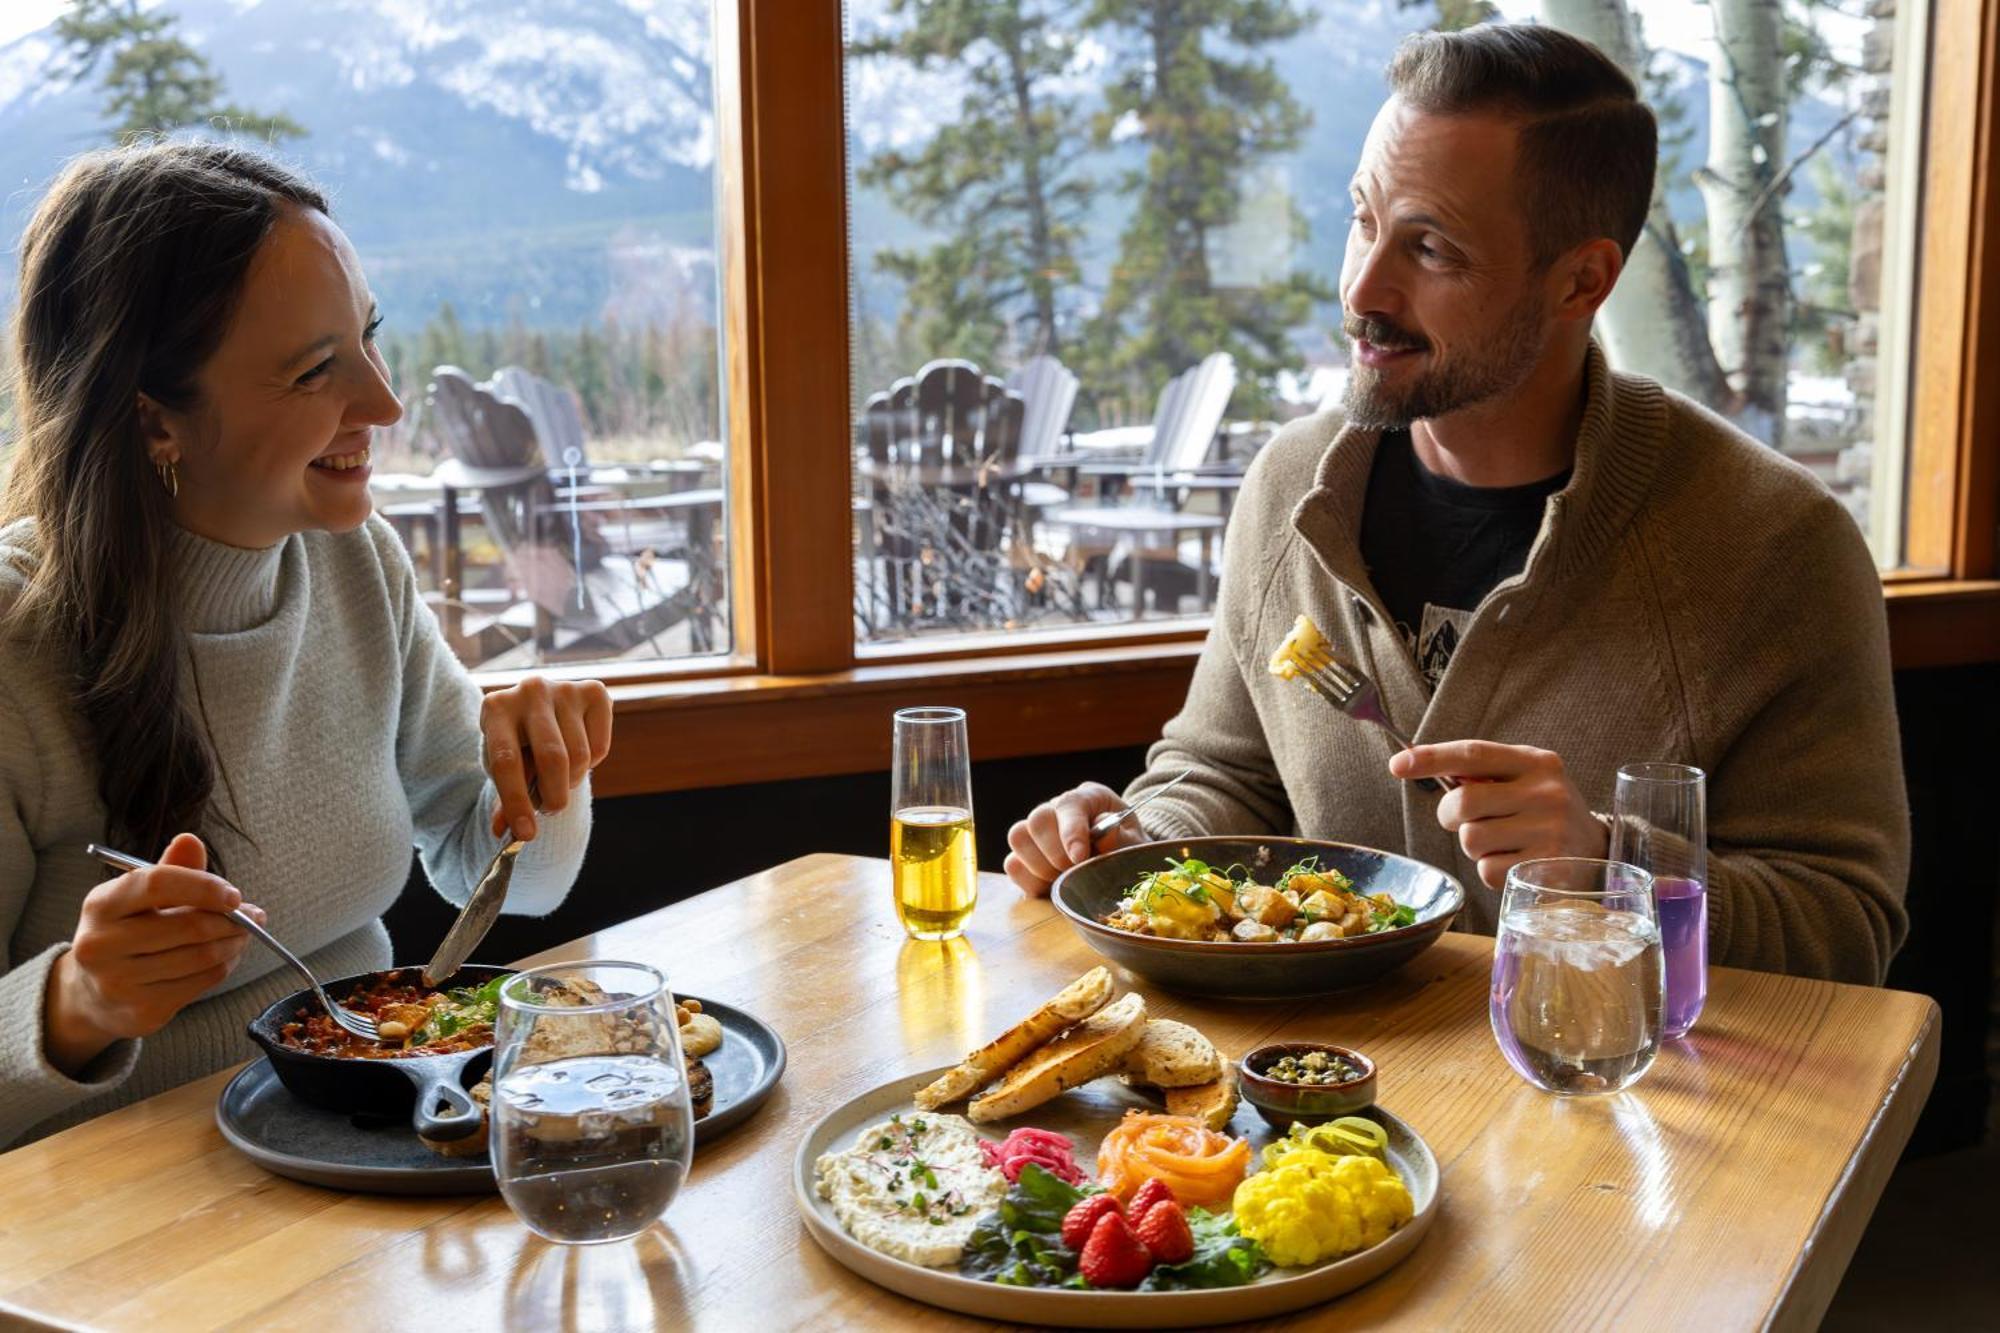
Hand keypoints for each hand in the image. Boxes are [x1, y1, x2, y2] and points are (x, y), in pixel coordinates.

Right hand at [45, 833, 264, 1075]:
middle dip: (232, 919)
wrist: (92, 993)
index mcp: (100, 905)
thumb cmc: (126, 932)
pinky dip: (224, 966)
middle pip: (188, 926)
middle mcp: (101, 945)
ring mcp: (118, 982)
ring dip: (234, 943)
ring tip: (243, 933)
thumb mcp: (139, 897)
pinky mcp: (141, 1010)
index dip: (203, 886)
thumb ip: (170, 869)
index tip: (234, 894)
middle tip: (254, 916)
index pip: (156, 885)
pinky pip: (201, 982)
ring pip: (201, 956)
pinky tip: (226, 956)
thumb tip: (191, 841)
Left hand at [482, 676, 612, 840]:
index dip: (516, 802)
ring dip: (572, 781)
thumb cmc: (516, 745)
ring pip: (580, 756)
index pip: (507, 761)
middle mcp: (530, 690)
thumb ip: (505, 800)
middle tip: (550, 810)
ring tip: (559, 778)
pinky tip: (577, 754)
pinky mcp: (595, 691)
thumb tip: (506, 832)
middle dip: (555, 796)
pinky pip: (599, 747)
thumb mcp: (504, 769)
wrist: (539, 711)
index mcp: (496, 707)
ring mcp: (565, 688)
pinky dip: (591, 764)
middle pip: (552, 758)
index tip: (526, 834)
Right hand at [1004, 782, 1148, 897]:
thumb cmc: (1128, 849)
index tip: (1080, 858)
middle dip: (1055, 853)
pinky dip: (1030, 880)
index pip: (1070, 804)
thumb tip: (1105, 833)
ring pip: (1019, 837)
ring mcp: (1038, 831)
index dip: (1071, 832)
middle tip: (1075, 871)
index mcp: (1088, 798)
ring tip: (1064, 878)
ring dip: (1040, 866)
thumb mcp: (1135, 844)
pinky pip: (1013, 864)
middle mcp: (1057, 808)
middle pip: (1038, 819)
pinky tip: (1051, 886)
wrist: (1120, 863)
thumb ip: (1122, 838)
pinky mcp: (1025, 855)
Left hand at [1390, 741, 1608, 890]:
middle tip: (1465, 820)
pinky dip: (1491, 869)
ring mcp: (1549, 831)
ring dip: (1474, 846)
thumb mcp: (1524, 779)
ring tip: (1502, 842)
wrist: (1598, 850)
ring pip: (1472, 840)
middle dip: (1451, 815)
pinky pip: (1487, 871)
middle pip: (1464, 802)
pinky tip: (1516, 862)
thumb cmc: (1544, 811)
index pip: (1474, 753)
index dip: (1431, 758)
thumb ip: (1482, 773)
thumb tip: (1416, 764)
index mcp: (1536, 762)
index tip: (1397, 764)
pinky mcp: (1546, 868)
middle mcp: (1546, 793)